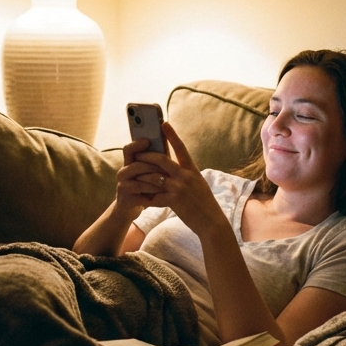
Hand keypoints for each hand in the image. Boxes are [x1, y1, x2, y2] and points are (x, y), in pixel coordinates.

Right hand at [113, 137, 167, 218]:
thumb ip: (153, 162)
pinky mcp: (126, 199)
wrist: (129, 208)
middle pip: (137, 165)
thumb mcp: (145, 173)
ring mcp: (122, 186)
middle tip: (168, 168)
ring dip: (156, 182)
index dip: (137, 144)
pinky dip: (153, 196)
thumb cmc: (143, 187)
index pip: (128, 149)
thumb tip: (168, 147)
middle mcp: (122, 173)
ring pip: (140, 181)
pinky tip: (164, 197)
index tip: (148, 141)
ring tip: (168, 184)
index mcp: (128, 164)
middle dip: (154, 166)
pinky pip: (142, 196)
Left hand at [134, 123, 226, 238]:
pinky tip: (139, 198)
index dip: (172, 135)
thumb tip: (171, 166)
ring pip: (153, 178)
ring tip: (134, 176)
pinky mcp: (174, 201)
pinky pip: (154, 197)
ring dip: (142, 177)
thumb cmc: (204, 202)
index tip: (164, 123)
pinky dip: (146, 197)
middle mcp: (186, 176)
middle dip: (146, 156)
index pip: (181, 148)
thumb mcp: (198, 183)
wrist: (211, 221)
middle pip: (161, 160)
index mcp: (192, 170)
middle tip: (137, 155)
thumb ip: (185, 173)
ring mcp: (179, 188)